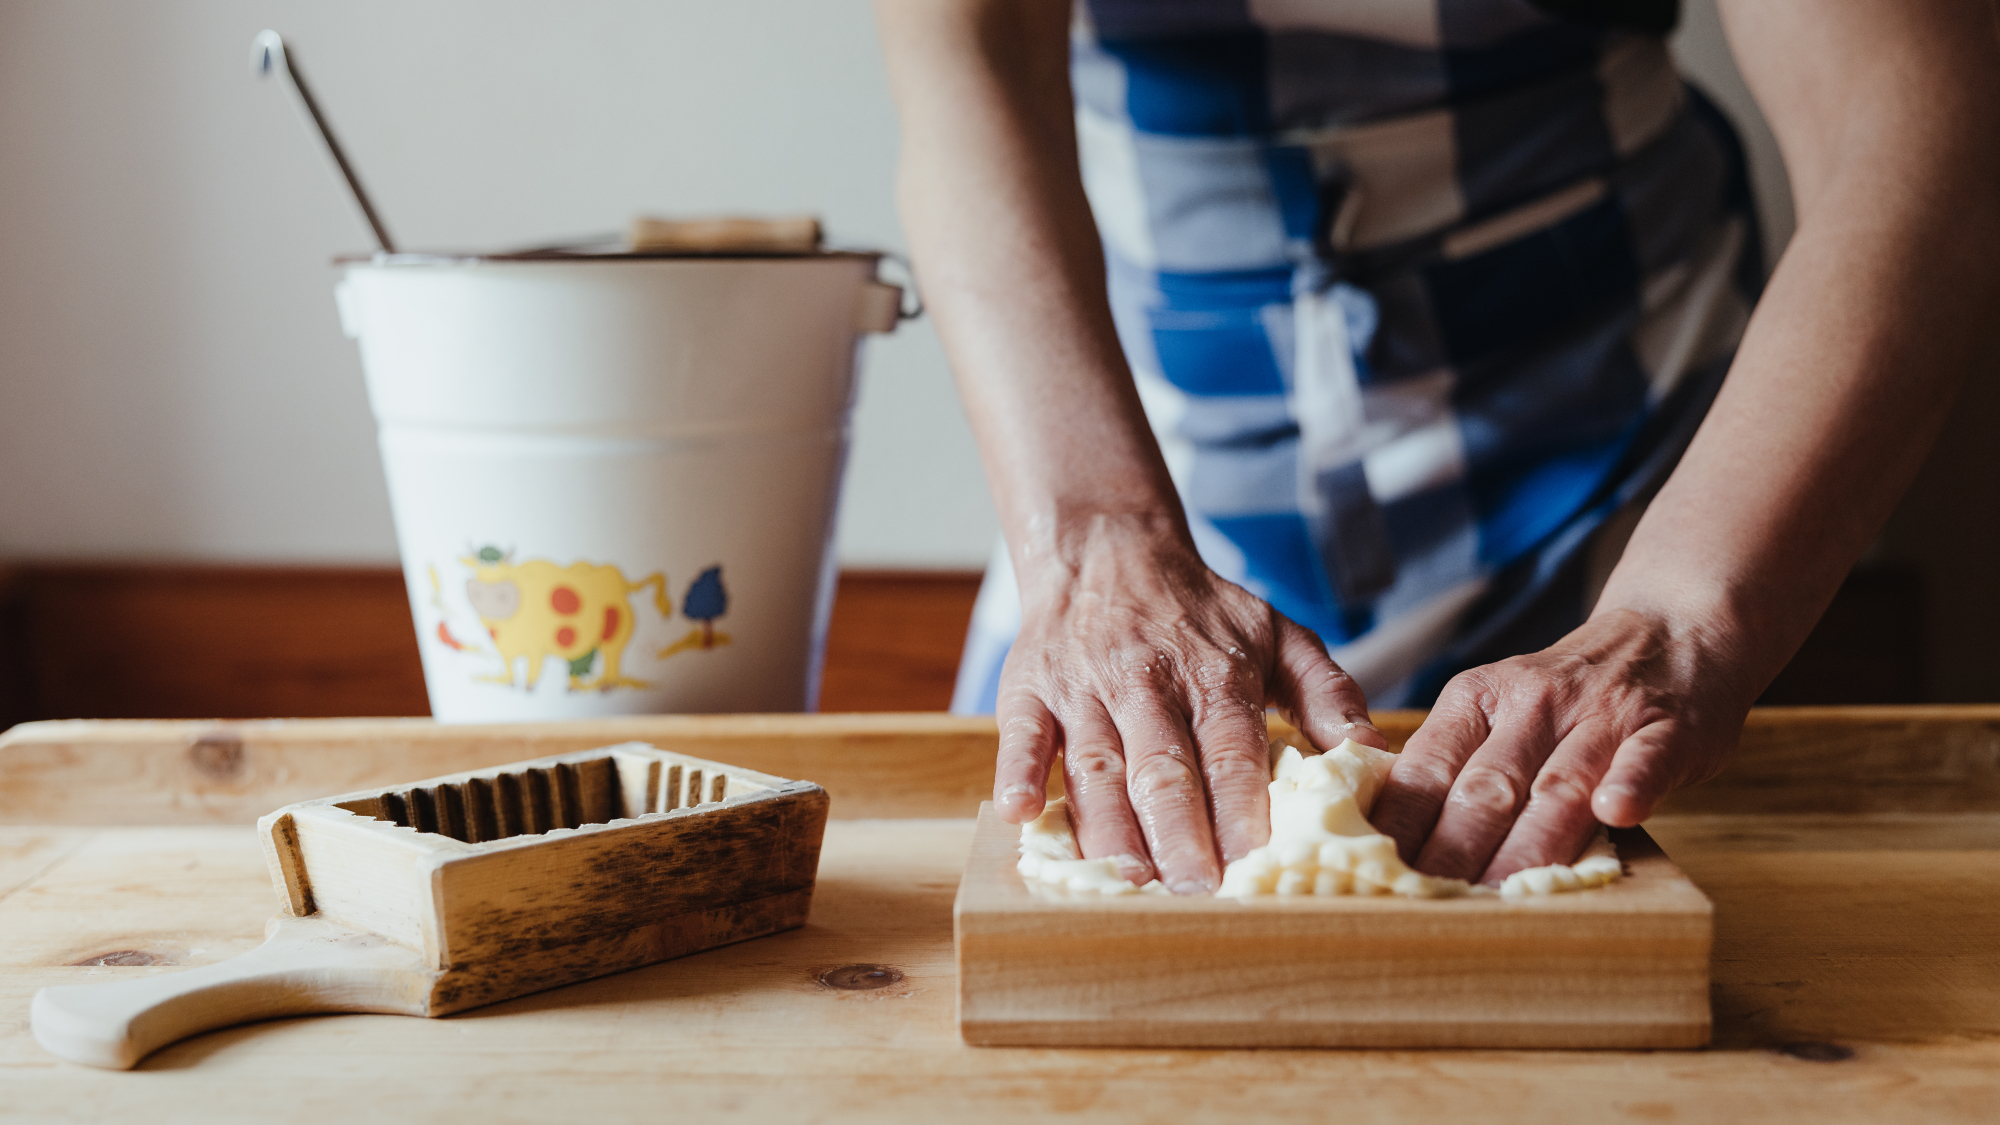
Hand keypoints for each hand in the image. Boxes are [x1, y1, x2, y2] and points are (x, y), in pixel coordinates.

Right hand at [991, 526, 1385, 893]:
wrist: (1107, 548)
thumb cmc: (1201, 611)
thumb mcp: (1278, 635)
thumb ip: (1328, 695)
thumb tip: (1374, 756)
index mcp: (1214, 675)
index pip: (1232, 752)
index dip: (1242, 809)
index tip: (1256, 865)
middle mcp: (1146, 682)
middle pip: (1163, 768)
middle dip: (1180, 835)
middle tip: (1195, 895)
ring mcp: (1082, 687)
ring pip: (1095, 765)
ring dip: (1108, 828)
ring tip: (1127, 883)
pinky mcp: (1027, 689)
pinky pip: (1019, 734)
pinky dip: (1017, 771)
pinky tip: (1021, 814)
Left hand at [1368, 607, 1754, 883]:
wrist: (1674, 631)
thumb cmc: (1572, 696)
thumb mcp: (1500, 710)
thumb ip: (1457, 764)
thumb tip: (1393, 842)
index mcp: (1476, 699)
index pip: (1426, 769)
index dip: (1401, 828)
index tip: (1378, 878)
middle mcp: (1532, 702)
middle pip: (1484, 789)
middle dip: (1451, 854)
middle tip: (1426, 910)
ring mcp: (1602, 713)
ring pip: (1557, 786)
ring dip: (1526, 846)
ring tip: (1497, 896)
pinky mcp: (1668, 727)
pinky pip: (1645, 757)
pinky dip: (1630, 783)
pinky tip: (1616, 813)